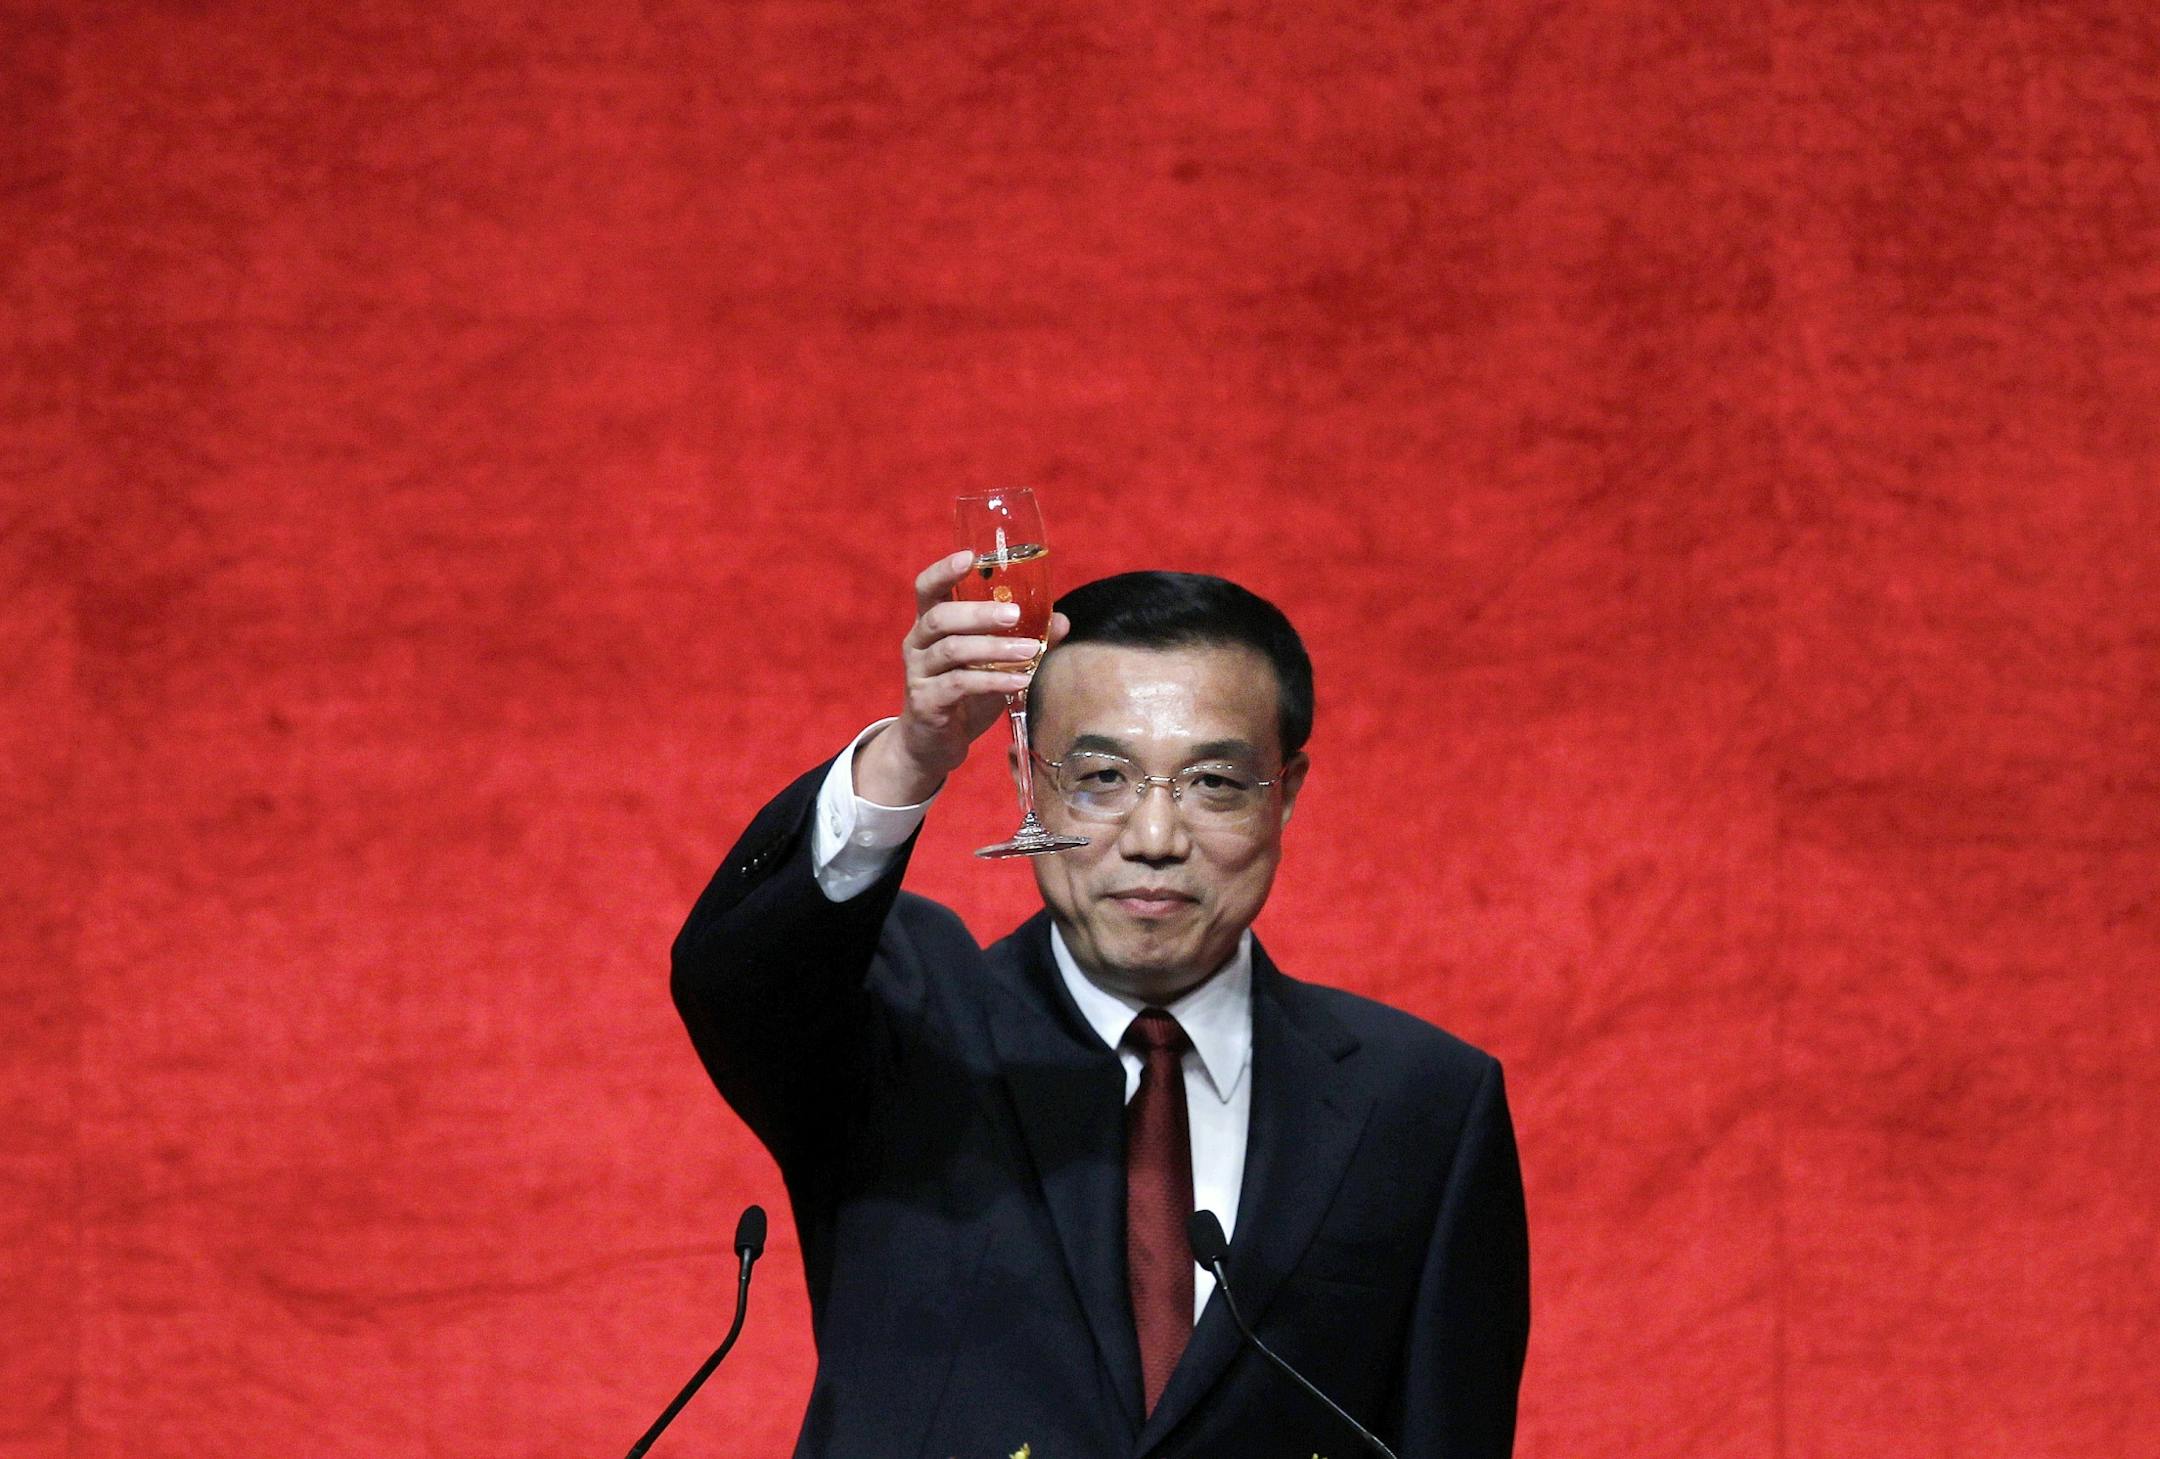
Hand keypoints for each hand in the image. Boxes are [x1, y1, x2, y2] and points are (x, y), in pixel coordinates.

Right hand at [854, 551, 1069, 805]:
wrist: (932, 744)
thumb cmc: (962, 694)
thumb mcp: (991, 664)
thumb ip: (1022, 639)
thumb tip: (1061, 621)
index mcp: (930, 625)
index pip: (927, 588)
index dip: (944, 570)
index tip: (970, 556)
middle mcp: (918, 643)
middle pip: (940, 617)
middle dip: (978, 613)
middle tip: (1014, 614)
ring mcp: (918, 673)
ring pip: (951, 651)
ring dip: (993, 648)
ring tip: (1028, 651)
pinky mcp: (926, 702)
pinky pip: (959, 685)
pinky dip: (992, 681)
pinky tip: (1019, 681)